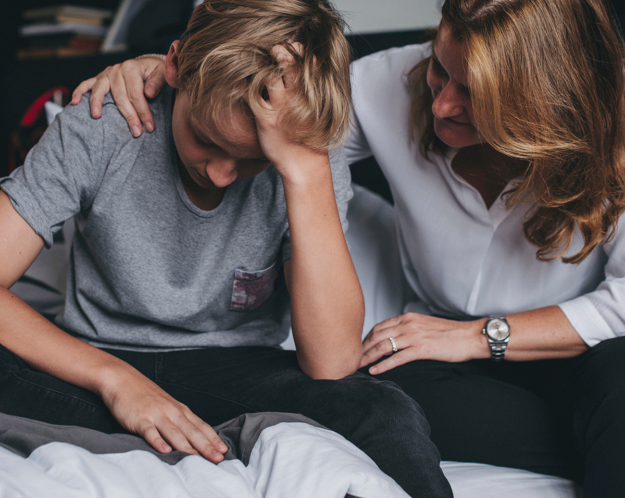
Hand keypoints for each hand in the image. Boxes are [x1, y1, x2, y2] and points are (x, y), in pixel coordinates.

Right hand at [71, 56, 166, 136]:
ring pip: (101, 91)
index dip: (143, 112)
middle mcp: (117, 70)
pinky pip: (87, 84)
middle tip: (136, 132)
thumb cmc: (156, 71)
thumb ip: (157, 83)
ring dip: (98, 104)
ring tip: (97, 117)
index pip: (136, 94)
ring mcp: (106, 74)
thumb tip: (149, 93)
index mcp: (132, 68)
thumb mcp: (163, 73)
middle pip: (120, 97)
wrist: (148, 64)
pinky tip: (75, 102)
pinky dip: (79, 92)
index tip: (149, 127)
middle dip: (129, 116)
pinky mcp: (100, 78)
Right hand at [99, 364, 227, 461]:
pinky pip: (150, 432)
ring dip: (187, 448)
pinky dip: (158, 441)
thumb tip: (194, 437)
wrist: (122, 379)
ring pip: (175, 433)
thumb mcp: (167, 405)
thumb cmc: (146, 395)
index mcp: (180, 409)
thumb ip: (179, 420)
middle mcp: (172, 412)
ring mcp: (156, 415)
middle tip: (218, 458)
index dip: (213, 439)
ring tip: (198, 460)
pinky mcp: (140, 419)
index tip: (224, 450)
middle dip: (206, 446)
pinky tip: (165, 451)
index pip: (201, 426)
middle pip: (192, 431)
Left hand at [249, 44, 327, 181]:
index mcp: (313, 93)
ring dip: (260, 65)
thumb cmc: (310, 137)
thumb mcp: (319, 112)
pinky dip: (243, 85)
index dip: (296, 50)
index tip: (290, 49)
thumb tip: (309, 72)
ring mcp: (281, 106)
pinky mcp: (265, 118)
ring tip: (256, 65)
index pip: (306, 60)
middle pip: (288, 61)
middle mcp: (298, 96)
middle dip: (279, 52)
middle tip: (273, 53)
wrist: (305, 165)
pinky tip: (241, 83)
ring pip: (268, 73)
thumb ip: (313, 92)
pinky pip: (250, 94)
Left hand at [359, 313, 489, 373]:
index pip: (379, 327)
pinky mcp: (421, 349)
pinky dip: (382, 365)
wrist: (471, 336)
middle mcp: (408, 324)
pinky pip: (396, 358)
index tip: (360, 348)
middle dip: (362, 348)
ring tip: (357, 366)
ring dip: (367, 357)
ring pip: (383, 346)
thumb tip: (396, 337)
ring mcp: (414, 336)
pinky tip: (374, 371)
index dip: (367, 338)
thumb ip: (409, 328)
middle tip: (352, 359)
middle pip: (377, 336)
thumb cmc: (451, 333)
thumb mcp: (425, 325)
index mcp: (408, 318)